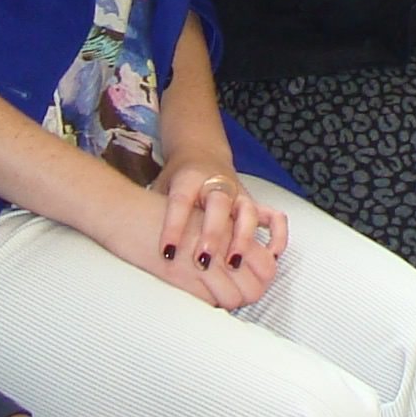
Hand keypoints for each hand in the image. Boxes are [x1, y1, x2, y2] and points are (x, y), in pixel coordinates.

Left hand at [153, 160, 286, 310]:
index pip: (180, 202)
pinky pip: (274, 216)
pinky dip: (277, 235)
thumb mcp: (159, 188)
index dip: (173, 228)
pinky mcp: (253, 201)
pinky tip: (271, 257)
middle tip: (203, 262)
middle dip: (212, 235)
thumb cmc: (177, 178)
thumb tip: (139, 245)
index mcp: (188, 178)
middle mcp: (217, 183)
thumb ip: (155, 212)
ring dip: (243, 238)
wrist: (200, 152)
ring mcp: (239, 192)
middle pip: (218, 205)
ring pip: (248, 211)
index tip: (167, 252)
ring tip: (235, 264)